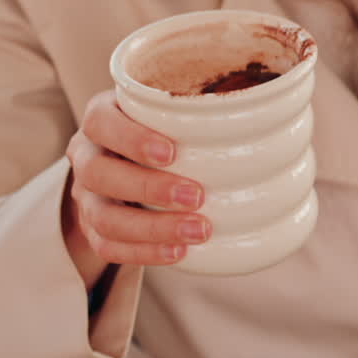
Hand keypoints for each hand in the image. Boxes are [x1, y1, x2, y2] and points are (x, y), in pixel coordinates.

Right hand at [63, 90, 210, 287]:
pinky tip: (180, 252)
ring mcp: (85, 194)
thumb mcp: (168, 105)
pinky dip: (143, 253)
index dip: (132, 138)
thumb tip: (272, 105)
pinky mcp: (92, 227)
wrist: (120, 158)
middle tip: (196, 195)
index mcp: (101, 116)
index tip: (172, 152)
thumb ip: (198, 104)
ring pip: (102, 217)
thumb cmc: (158, 124)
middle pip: (98, 173)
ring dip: (151, 228)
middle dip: (148, 187)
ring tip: (197, 231)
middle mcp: (86, 154)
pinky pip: (107, 246)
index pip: (101, 123)